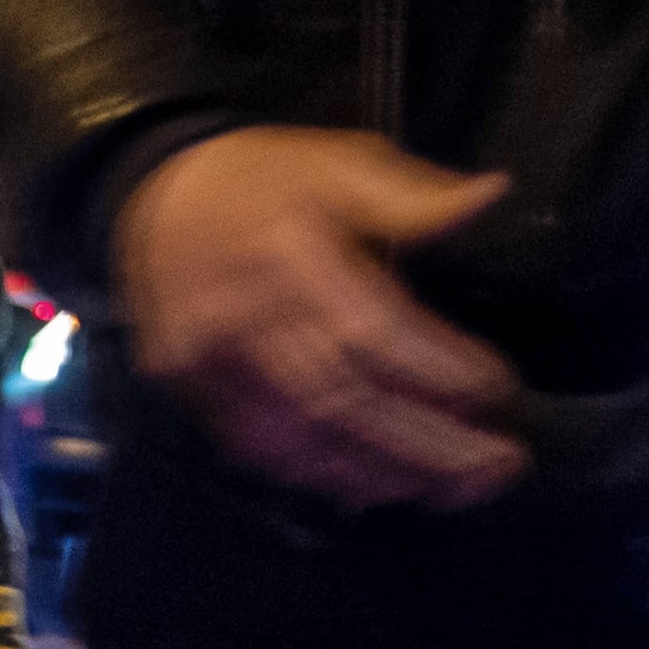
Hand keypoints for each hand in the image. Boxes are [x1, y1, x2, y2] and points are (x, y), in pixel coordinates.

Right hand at [114, 128, 525, 508]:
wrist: (149, 198)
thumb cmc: (258, 179)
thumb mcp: (338, 160)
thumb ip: (410, 194)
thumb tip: (488, 197)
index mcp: (286, 254)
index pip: (370, 327)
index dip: (438, 367)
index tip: (498, 388)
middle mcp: (241, 316)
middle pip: (341, 398)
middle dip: (428, 442)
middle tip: (500, 464)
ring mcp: (206, 360)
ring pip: (298, 436)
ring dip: (382, 470)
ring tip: (455, 488)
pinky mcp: (188, 387)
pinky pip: (257, 446)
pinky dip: (321, 473)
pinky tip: (375, 485)